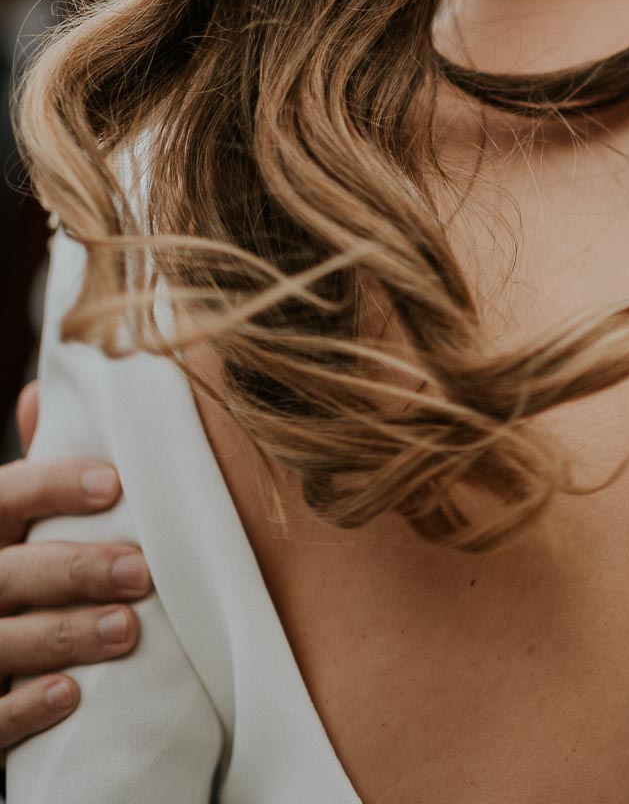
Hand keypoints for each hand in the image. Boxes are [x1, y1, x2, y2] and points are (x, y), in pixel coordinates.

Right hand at [0, 383, 150, 754]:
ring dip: (64, 635)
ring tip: (126, 632)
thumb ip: (31, 473)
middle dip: (77, 569)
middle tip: (143, 572)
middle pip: (9, 572)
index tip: (115, 484)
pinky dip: (24, 708)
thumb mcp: (11, 525)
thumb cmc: (16, 577)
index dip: (53, 486)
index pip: (4, 496)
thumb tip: (40, 391)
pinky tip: (71, 695)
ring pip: (0, 642)